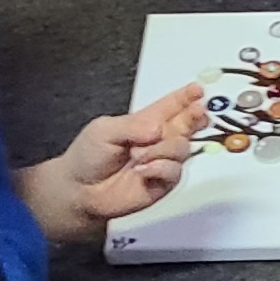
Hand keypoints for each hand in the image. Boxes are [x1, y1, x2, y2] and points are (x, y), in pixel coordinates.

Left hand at [23, 78, 204, 240]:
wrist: (81, 191)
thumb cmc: (87, 157)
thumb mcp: (103, 130)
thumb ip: (133, 125)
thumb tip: (159, 128)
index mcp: (144, 122)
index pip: (171, 106)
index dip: (186, 97)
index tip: (198, 90)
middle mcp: (157, 140)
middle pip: (187, 124)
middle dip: (194, 116)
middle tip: (197, 112)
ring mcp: (162, 161)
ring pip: (182, 147)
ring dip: (162, 149)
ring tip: (138, 155)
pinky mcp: (164, 181)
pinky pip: (175, 170)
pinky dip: (159, 168)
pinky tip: (143, 170)